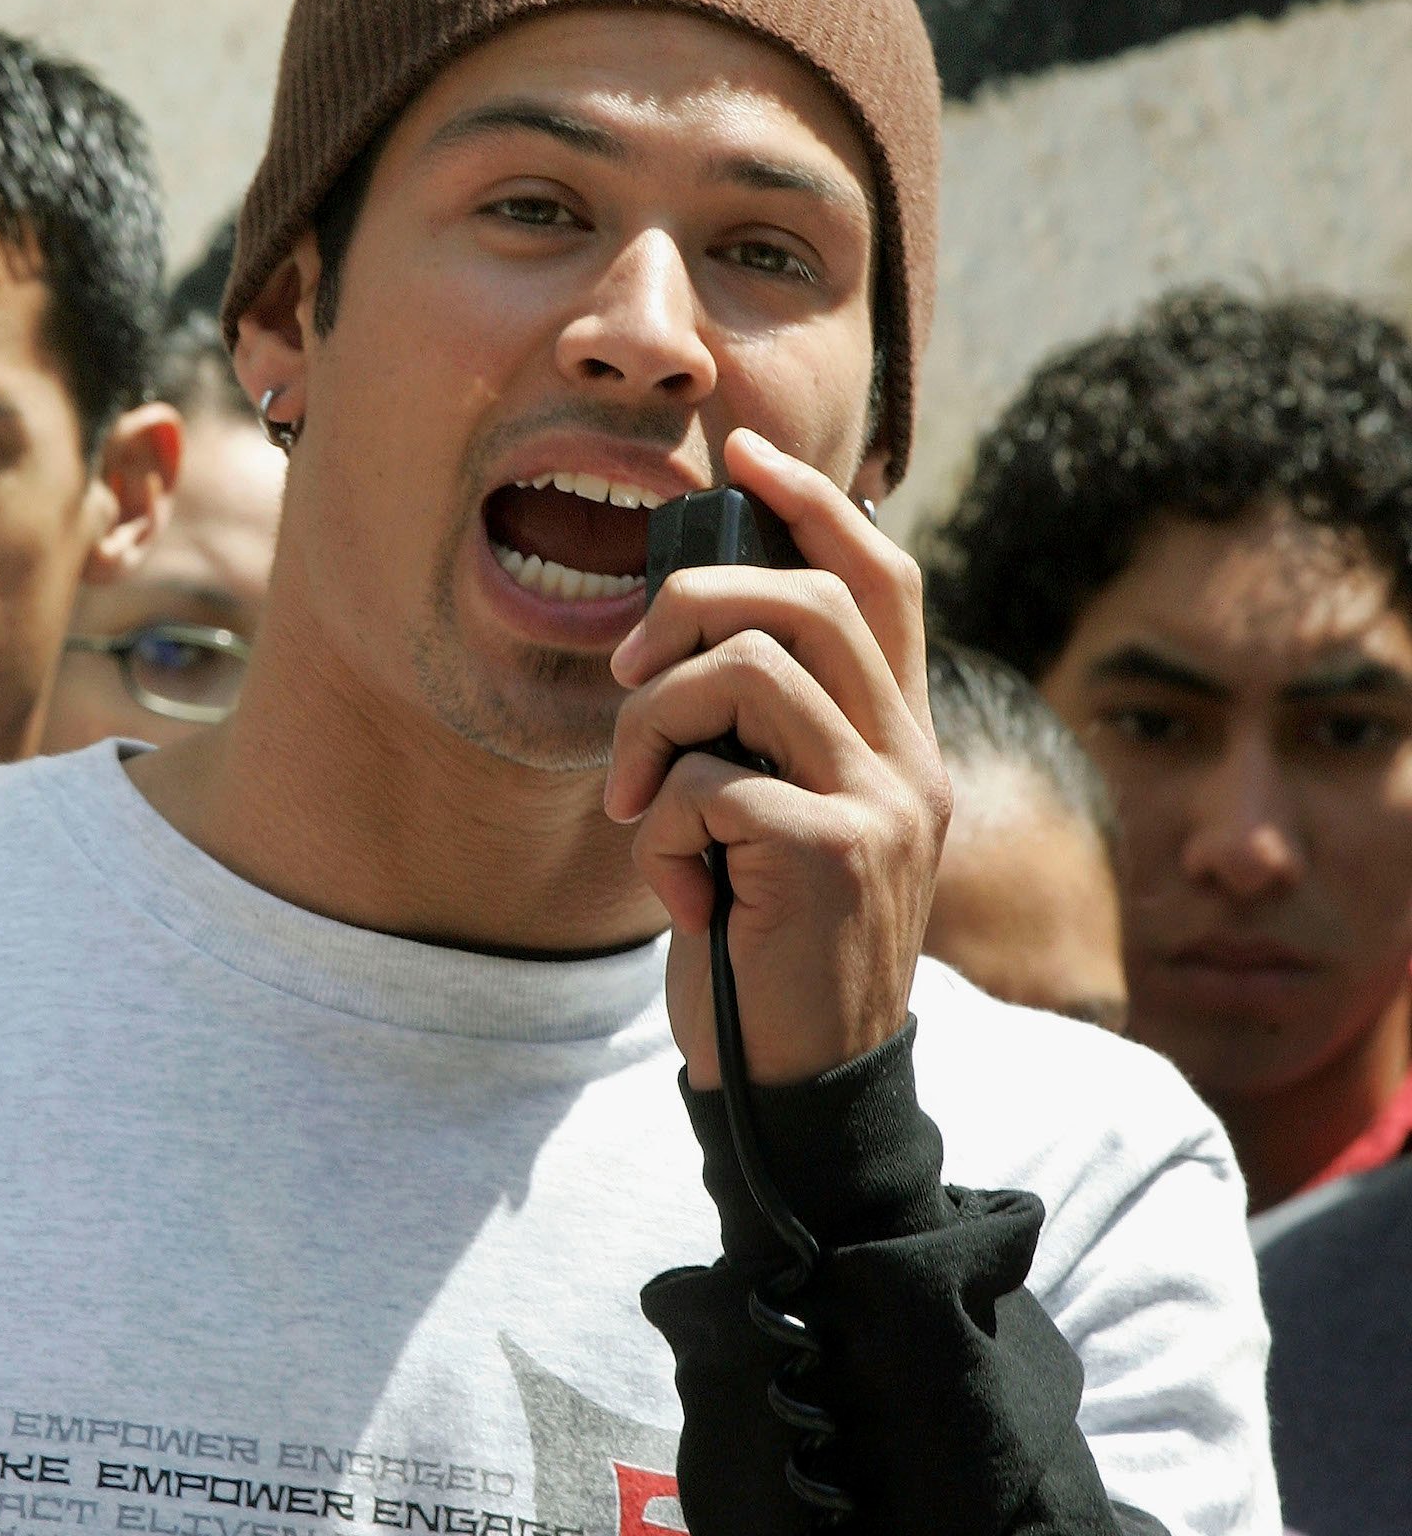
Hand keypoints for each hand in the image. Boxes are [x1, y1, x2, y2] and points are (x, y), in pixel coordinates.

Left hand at [603, 430, 950, 1086]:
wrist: (798, 1085)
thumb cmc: (762, 944)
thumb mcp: (770, 821)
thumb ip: (760, 734)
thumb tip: (687, 629)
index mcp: (896, 738)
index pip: (882, 578)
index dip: (812, 501)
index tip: (739, 450)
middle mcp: (909, 758)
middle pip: (807, 596)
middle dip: (687, 604)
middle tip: (626, 674)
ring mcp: (883, 803)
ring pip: (747, 668)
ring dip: (653, 722)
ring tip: (637, 803)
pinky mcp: (834, 854)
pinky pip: (709, 781)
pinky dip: (660, 826)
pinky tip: (678, 892)